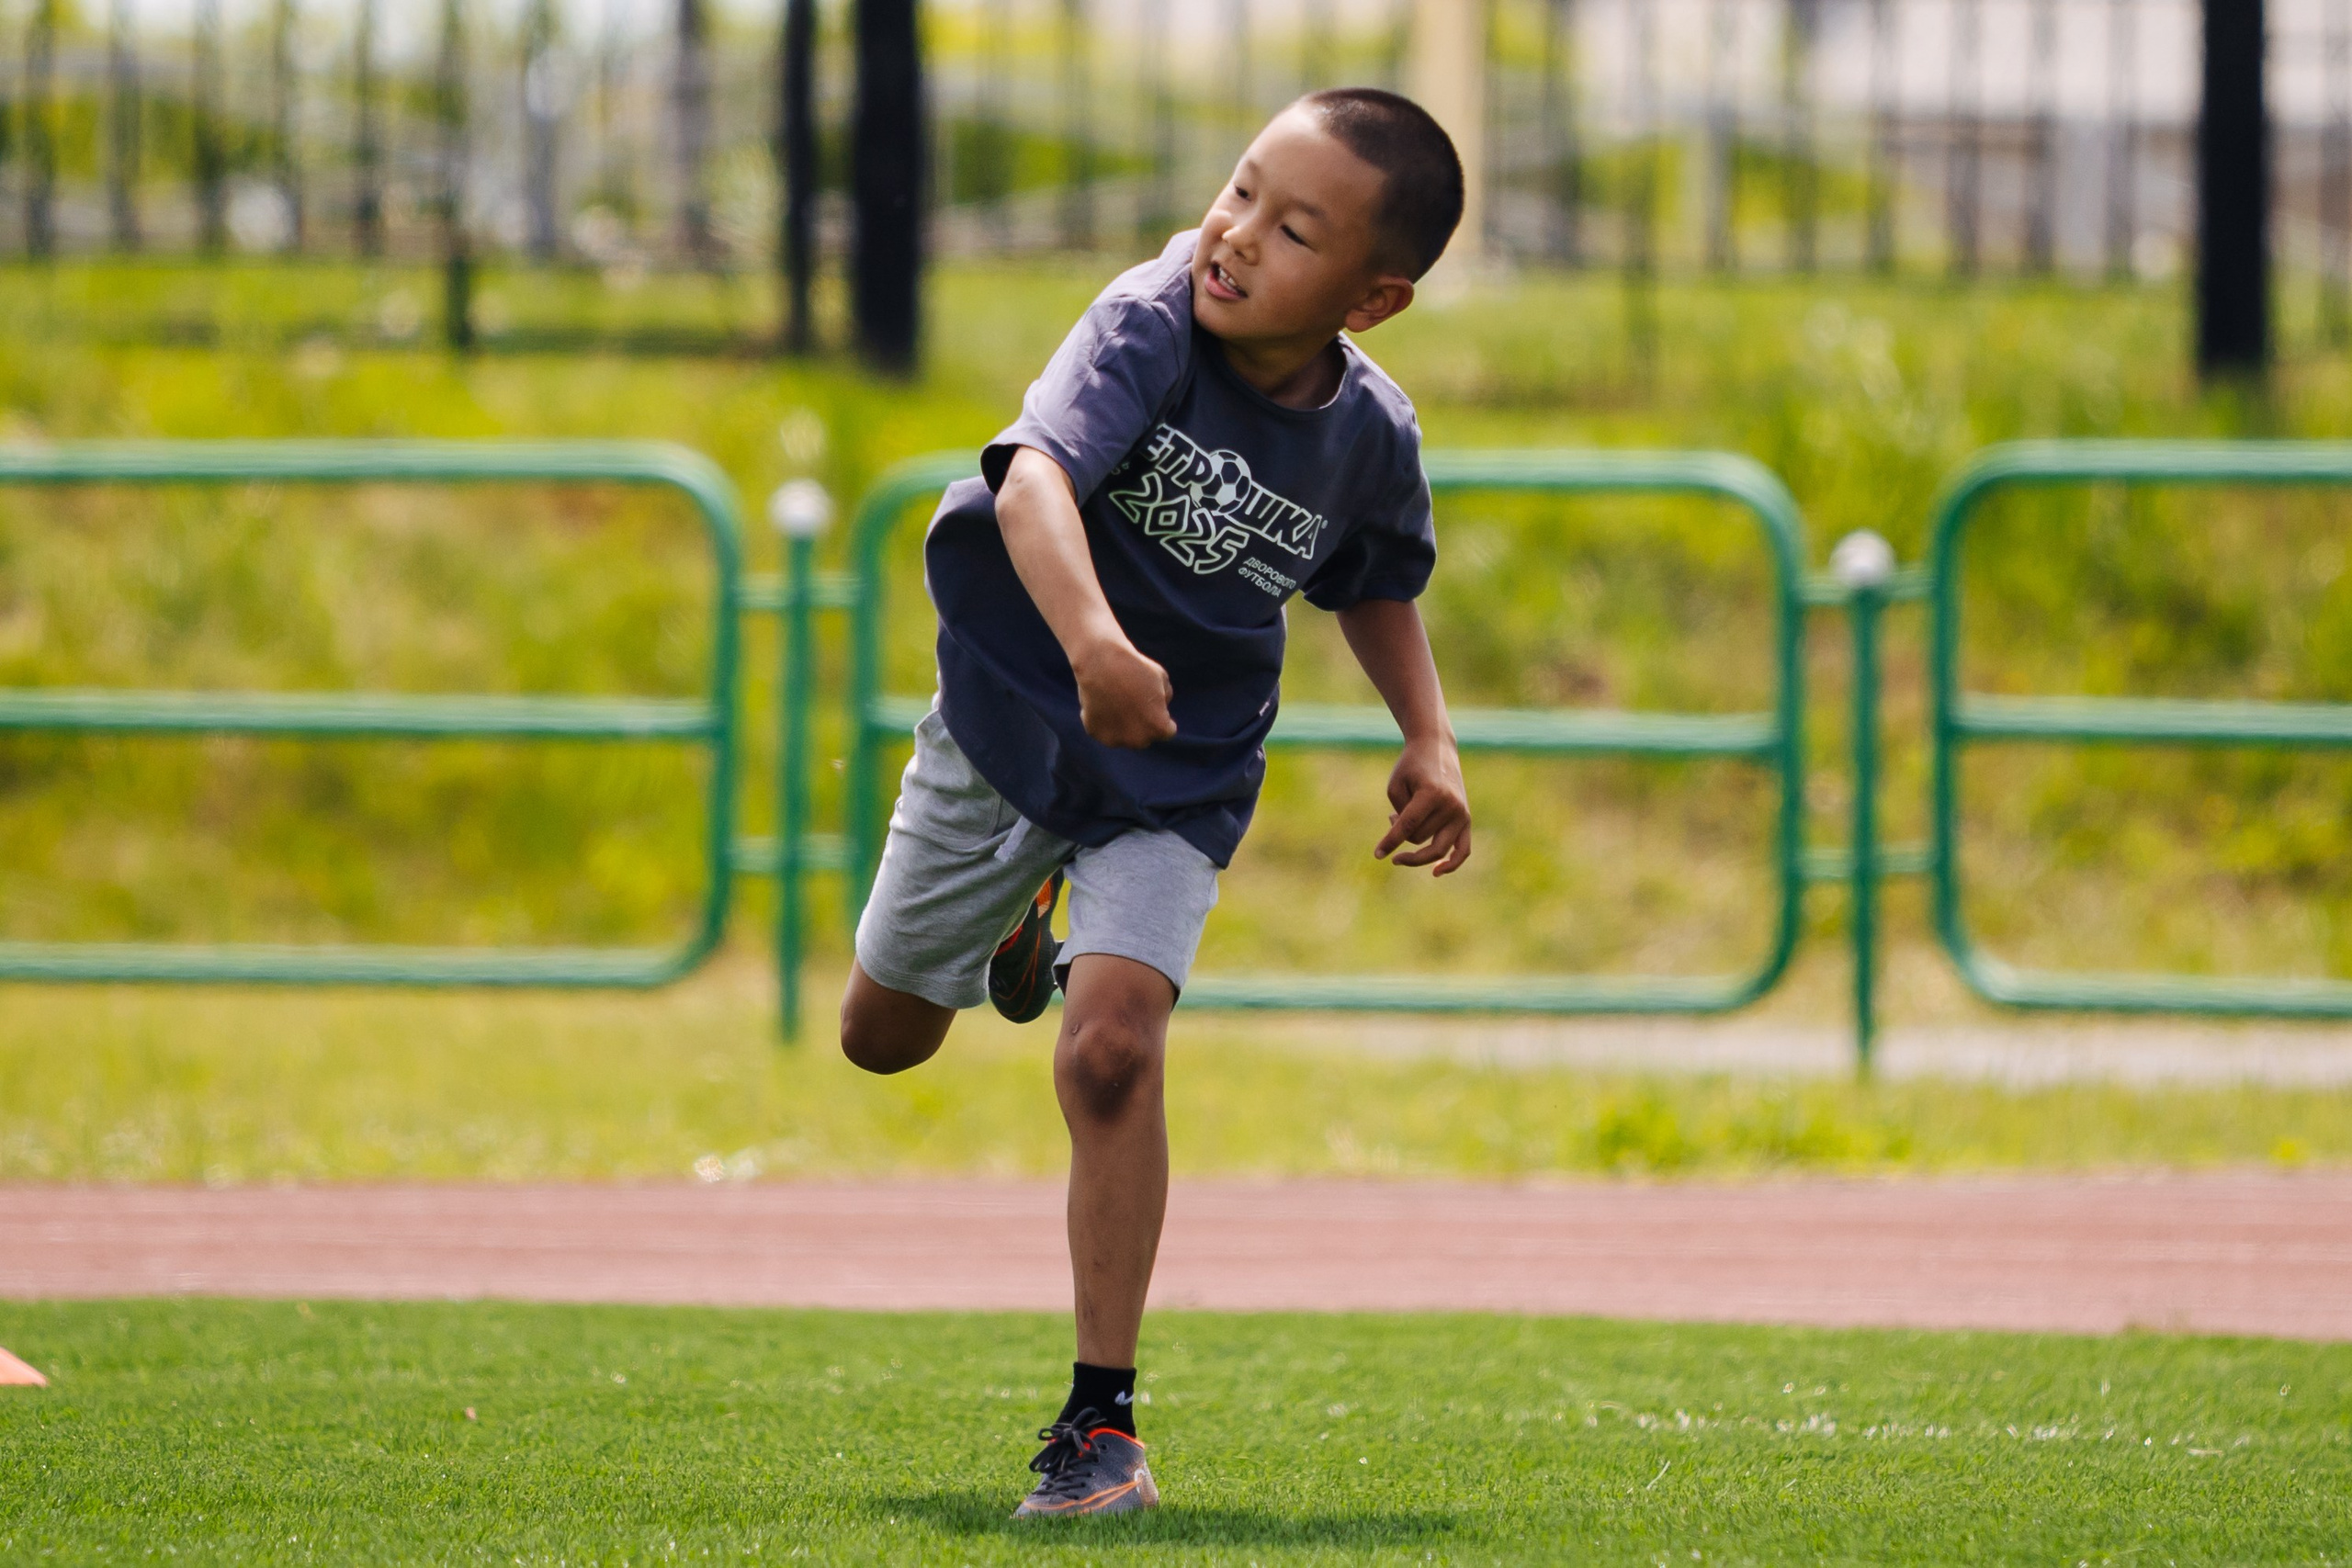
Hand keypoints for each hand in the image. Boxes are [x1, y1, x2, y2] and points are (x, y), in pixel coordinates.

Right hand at [1071, 633, 1176, 748]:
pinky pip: (1104, 729)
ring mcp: (1115, 739)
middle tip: (1133, 701)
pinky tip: (1102, 702)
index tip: (1153, 702)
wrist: (1101, 662)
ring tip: (1117, 700)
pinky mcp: (1095, 733)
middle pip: (1145, 736)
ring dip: (1124, 725)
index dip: (1162, 716)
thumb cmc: (1134, 668)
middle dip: (1143, 724)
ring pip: (1124, 736)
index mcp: (1159, 728)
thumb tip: (1159, 709)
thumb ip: (1164, 699)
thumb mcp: (1162, 679)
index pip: (1167, 731)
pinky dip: (1104, 720)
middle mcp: (1138, 740)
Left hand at [1375, 735, 1471, 874]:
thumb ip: (1400, 817)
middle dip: (1401, 833)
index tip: (1377, 855)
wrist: (1436, 748)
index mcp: (1432, 793)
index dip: (1390, 842)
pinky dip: (1451, 864)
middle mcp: (1451, 806)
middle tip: (1391, 816)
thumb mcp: (1395, 785)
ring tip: (1402, 824)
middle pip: (1419, 838)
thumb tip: (1408, 841)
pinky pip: (1463, 850)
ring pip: (1435, 847)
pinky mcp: (1466, 819)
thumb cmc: (1411, 766)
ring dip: (1415, 842)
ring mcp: (1462, 814)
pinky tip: (1435, 873)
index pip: (1408, 827)